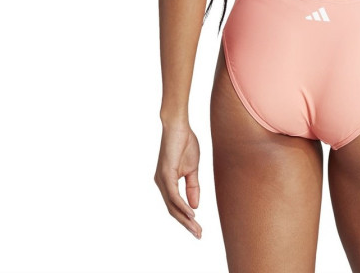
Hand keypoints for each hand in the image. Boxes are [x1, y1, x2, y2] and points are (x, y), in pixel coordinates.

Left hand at [154, 121, 202, 238]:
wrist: (179, 125)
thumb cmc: (185, 143)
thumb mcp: (192, 169)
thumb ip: (193, 187)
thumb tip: (195, 206)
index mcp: (167, 182)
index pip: (176, 206)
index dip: (186, 219)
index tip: (198, 229)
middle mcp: (161, 183)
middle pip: (173, 210)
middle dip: (186, 224)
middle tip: (199, 235)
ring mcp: (162, 179)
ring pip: (172, 206)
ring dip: (185, 219)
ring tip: (196, 229)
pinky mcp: (165, 174)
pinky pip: (173, 195)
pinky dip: (182, 206)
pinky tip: (190, 214)